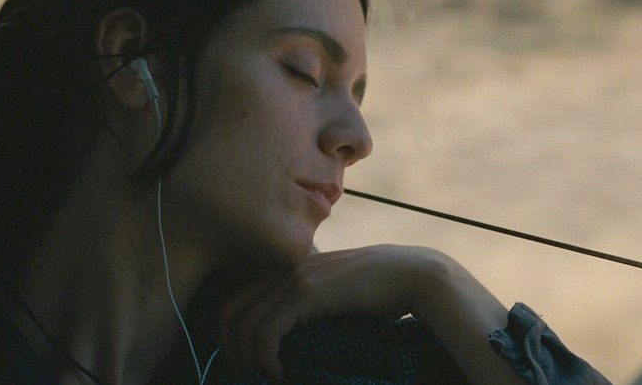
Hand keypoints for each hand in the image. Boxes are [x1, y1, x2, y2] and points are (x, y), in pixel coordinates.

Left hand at [217, 244, 446, 382]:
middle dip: (231, 349)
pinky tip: (280, 373)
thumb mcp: (331, 295)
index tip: (246, 361)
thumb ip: (306, 306)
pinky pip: (266, 331)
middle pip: (229, 312)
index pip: (234, 300)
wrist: (412, 275)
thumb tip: (288, 340)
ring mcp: (293, 277)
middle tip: (249, 372)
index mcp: (285, 267)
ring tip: (268, 376)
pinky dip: (265, 358)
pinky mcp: (306, 291)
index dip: (230, 334)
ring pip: (244, 324)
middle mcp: (282, 268)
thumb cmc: (376, 292)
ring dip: (249, 359)